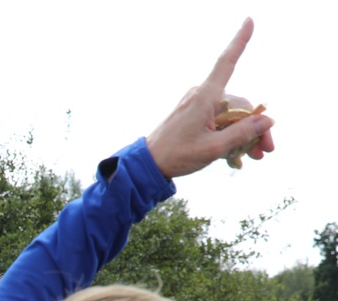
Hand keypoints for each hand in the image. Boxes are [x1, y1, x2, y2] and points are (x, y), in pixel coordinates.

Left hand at [146, 18, 274, 178]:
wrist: (149, 163)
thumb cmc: (176, 155)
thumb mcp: (213, 148)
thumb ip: (241, 134)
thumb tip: (267, 119)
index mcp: (205, 97)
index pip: (226, 63)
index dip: (239, 41)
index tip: (250, 20)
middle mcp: (203, 96)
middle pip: (242, 104)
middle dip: (256, 127)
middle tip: (266, 151)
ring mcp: (200, 106)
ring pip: (234, 115)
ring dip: (246, 135)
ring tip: (254, 157)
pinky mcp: (197, 116)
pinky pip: (223, 121)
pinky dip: (233, 136)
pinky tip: (240, 155)